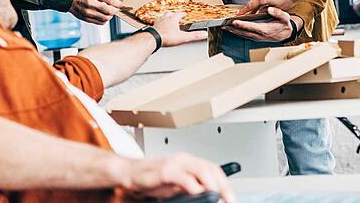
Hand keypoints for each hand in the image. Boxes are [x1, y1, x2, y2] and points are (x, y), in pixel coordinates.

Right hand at [69, 0, 123, 24]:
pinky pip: (101, 22)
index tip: (120, 3)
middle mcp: (90, 3)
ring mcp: (87, 12)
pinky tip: (103, 15)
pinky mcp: (86, 19)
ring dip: (111, 15)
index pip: (110, 0)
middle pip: (109, 11)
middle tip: (116, 8)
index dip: (118, 3)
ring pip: (106, 18)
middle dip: (115, 10)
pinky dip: (105, 20)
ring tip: (109, 12)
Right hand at [120, 152, 234, 201]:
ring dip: (212, 185)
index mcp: (188, 161)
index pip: (212, 168)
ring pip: (202, 170)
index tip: (230, 196)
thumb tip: (207, 195)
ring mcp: (175, 164)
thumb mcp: (175, 184)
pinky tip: (197, 193)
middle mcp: (184, 160)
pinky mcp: (165, 171)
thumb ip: (190, 186)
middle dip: (223, 185)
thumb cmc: (150, 179)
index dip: (224, 182)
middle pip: (210, 168)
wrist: (128, 172)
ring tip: (216, 196)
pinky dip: (194, 186)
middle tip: (229, 199)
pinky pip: (184, 178)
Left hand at [152, 13, 206, 46]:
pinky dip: (159, 24)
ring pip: (162, 17)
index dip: (183, 14)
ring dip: (165, 18)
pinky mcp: (153, 27)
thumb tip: (204, 34)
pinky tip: (159, 28)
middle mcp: (165, 18)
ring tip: (167, 21)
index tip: (184, 15)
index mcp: (173, 19)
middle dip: (173, 15)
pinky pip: (156, 23)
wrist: (152, 39)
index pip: (179, 14)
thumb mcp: (183, 37)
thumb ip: (194, 36)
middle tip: (175, 16)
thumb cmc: (166, 37)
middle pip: (170, 14)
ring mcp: (158, 22)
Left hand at [226, 7, 298, 42]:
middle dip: (233, 29)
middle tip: (224, 25)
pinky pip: (245, 35)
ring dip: (234, 32)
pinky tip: (233, 30)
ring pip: (243, 35)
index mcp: (266, 29)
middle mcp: (260, 35)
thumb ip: (278, 13)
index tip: (234, 22)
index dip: (242, 25)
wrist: (287, 34)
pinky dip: (238, 33)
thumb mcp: (285, 17)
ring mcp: (258, 37)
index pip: (251, 27)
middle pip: (244, 32)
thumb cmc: (285, 24)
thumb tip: (270, 9)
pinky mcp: (256, 38)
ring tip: (225, 27)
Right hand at [246, 0, 297, 13]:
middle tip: (249, 13)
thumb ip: (267, 10)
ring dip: (260, 3)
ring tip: (260, 9)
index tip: (239, 14)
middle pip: (255, 1)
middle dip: (252, 7)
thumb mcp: (277, 8)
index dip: (244, 10)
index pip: (251, 5)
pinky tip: (268, 2)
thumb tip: (262, 13)